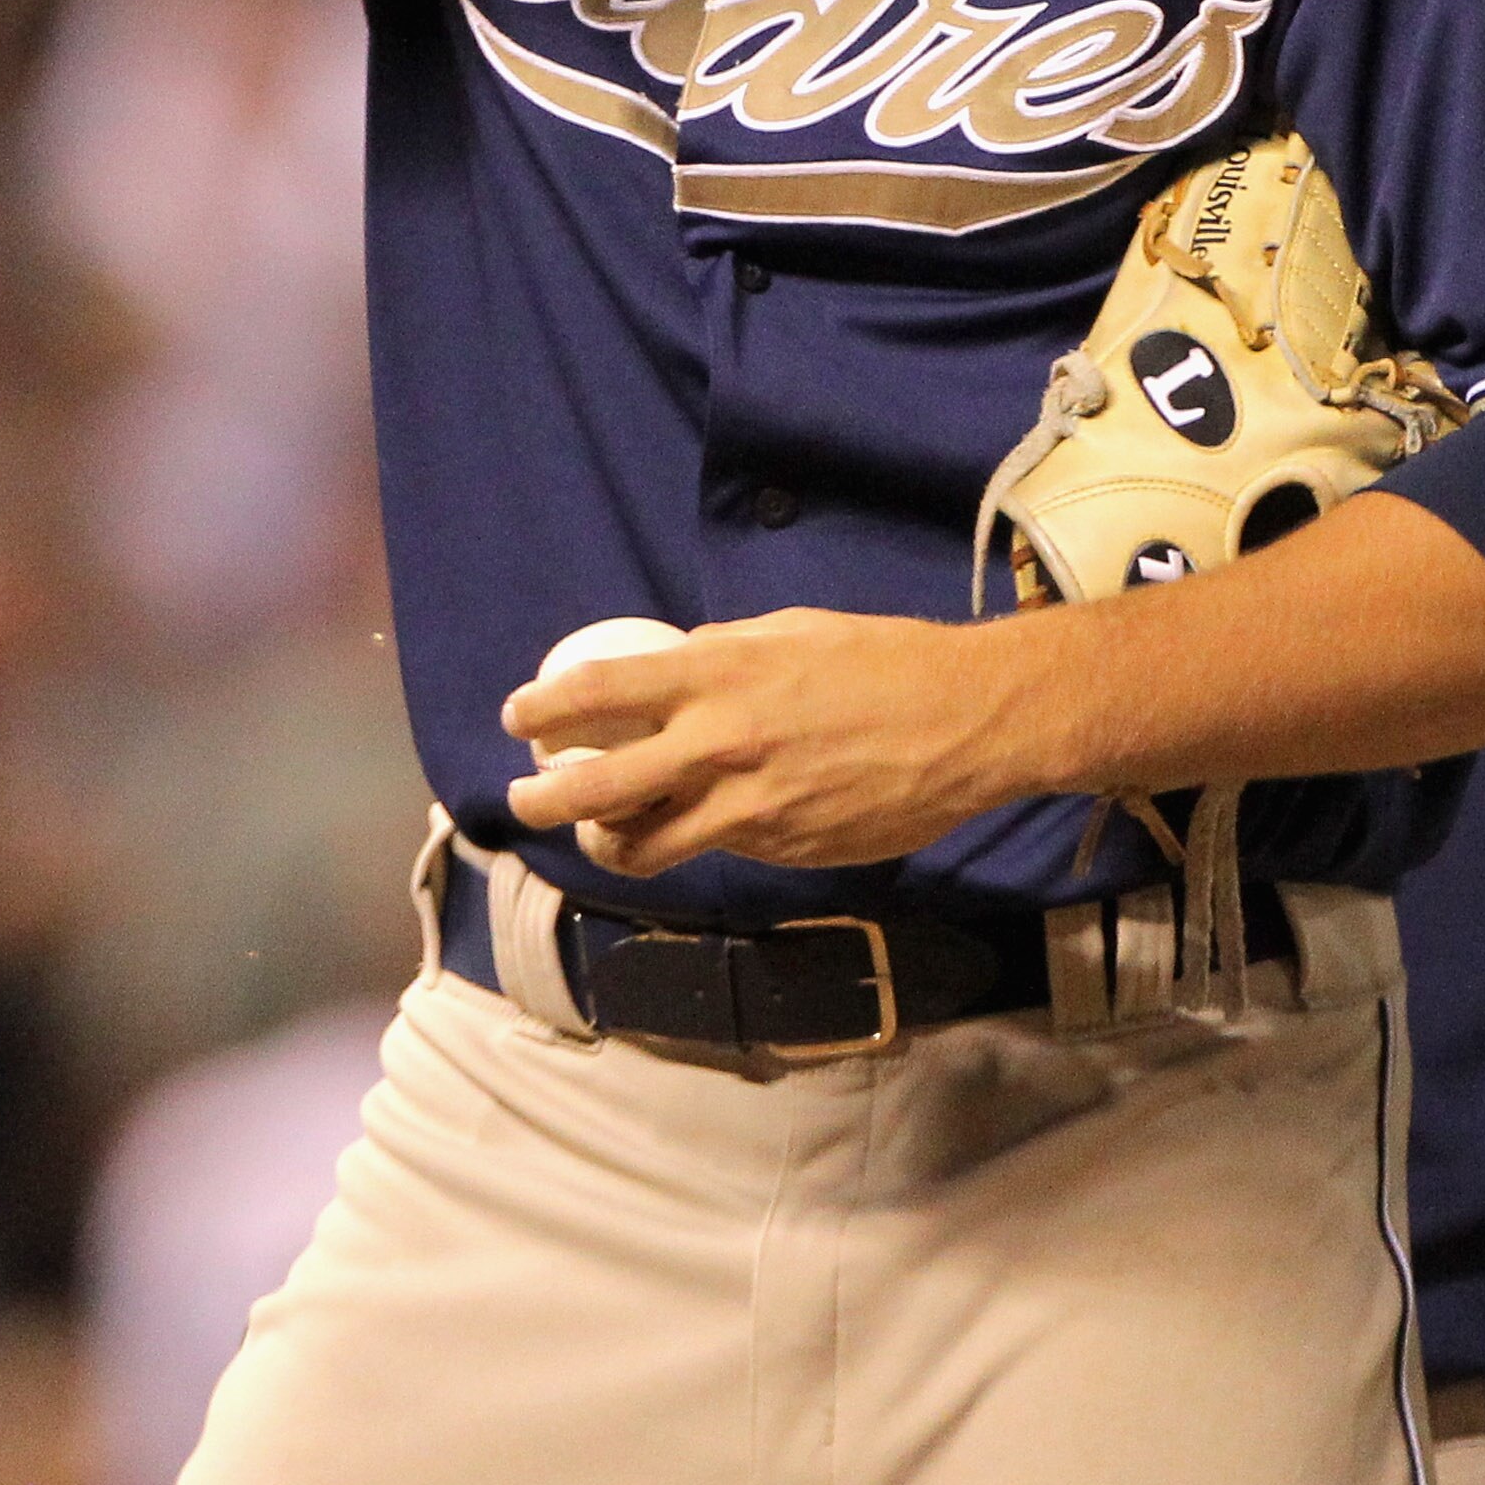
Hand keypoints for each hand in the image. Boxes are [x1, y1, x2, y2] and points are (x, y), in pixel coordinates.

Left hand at [503, 606, 1054, 875]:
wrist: (967, 722)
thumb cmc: (882, 662)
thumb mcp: (791, 633)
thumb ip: (724, 655)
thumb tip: (675, 669)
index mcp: (719, 677)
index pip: (600, 692)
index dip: (545, 708)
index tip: (517, 717)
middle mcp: (721, 745)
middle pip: (597, 788)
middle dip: (542, 800)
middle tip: (521, 799)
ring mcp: (749, 809)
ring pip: (645, 844)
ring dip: (607, 841)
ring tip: (599, 831)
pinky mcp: (780, 851)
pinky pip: (715, 850)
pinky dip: (692, 841)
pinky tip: (698, 826)